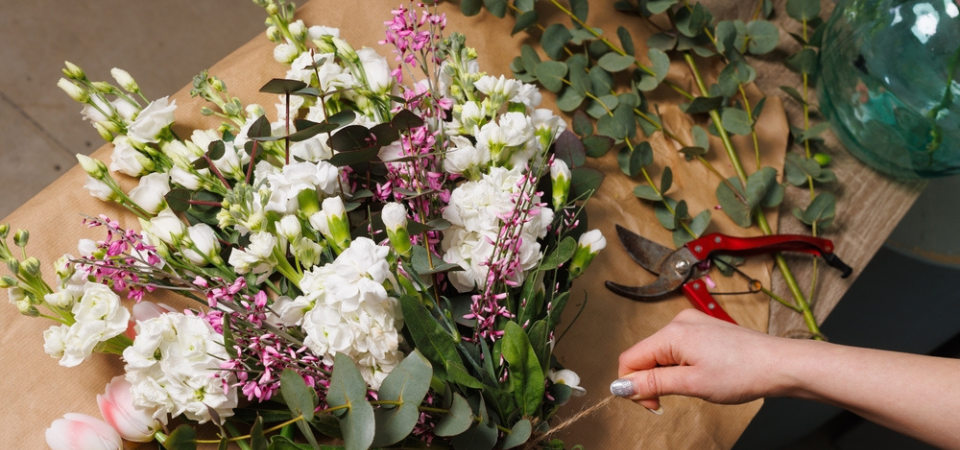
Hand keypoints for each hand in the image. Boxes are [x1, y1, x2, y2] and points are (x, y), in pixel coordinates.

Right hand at [612, 309, 790, 411]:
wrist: (779, 364)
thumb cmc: (743, 372)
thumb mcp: (691, 384)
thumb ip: (651, 384)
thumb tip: (620, 386)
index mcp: (671, 333)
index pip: (629, 359)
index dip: (632, 385)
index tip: (650, 404)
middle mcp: (678, 322)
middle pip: (644, 355)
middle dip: (650, 381)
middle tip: (668, 402)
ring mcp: (691, 323)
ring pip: (660, 353)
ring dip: (665, 375)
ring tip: (692, 386)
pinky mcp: (702, 329)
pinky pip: (676, 348)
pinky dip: (679, 365)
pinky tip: (699, 374)